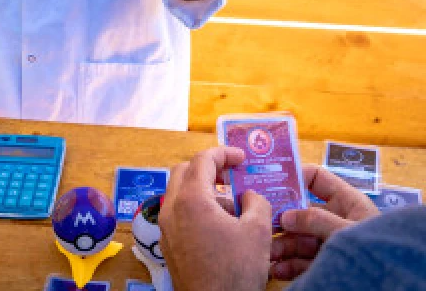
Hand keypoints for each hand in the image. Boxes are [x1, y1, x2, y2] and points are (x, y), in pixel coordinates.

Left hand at [159, 147, 271, 290]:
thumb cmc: (234, 272)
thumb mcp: (258, 231)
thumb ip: (256, 202)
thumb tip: (249, 196)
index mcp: (191, 200)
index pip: (203, 160)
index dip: (224, 153)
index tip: (241, 158)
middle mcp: (171, 210)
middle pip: (184, 172)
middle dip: (208, 168)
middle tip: (231, 175)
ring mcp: (166, 229)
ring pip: (179, 194)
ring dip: (203, 190)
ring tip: (232, 206)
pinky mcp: (168, 246)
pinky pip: (178, 215)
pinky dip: (196, 209)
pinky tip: (220, 227)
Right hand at [270, 165, 379, 280]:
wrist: (391, 284)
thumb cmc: (375, 248)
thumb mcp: (346, 230)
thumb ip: (316, 220)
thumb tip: (286, 216)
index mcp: (347, 202)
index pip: (317, 179)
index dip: (295, 176)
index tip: (271, 182)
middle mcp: (336, 220)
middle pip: (302, 213)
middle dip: (281, 220)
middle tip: (262, 225)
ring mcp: (330, 243)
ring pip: (299, 239)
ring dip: (281, 245)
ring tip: (268, 253)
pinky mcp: (327, 264)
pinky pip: (303, 262)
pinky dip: (288, 265)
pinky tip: (277, 268)